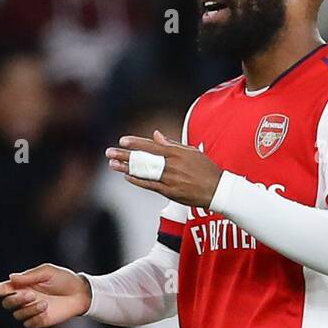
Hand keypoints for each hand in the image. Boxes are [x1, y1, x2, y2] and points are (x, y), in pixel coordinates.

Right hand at [0, 263, 90, 327]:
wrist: (80, 293)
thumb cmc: (63, 279)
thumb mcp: (47, 272)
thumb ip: (30, 275)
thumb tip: (11, 278)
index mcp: (23, 285)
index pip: (3, 289)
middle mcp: (24, 298)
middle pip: (7, 303)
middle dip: (16, 300)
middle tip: (31, 295)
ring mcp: (31, 310)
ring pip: (18, 314)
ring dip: (28, 309)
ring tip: (44, 303)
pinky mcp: (40, 321)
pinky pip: (29, 324)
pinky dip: (35, 318)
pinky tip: (46, 311)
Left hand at [105, 129, 221, 206]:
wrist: (218, 190)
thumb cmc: (206, 169)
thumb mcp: (191, 152)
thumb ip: (172, 144)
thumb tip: (156, 135)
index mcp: (177, 153)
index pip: (152, 146)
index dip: (136, 143)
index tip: (122, 141)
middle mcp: (172, 165)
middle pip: (143, 159)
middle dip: (124, 155)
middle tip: (109, 152)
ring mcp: (170, 179)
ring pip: (144, 172)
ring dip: (126, 168)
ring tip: (112, 165)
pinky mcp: (171, 192)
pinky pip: (150, 186)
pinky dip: (138, 181)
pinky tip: (127, 176)